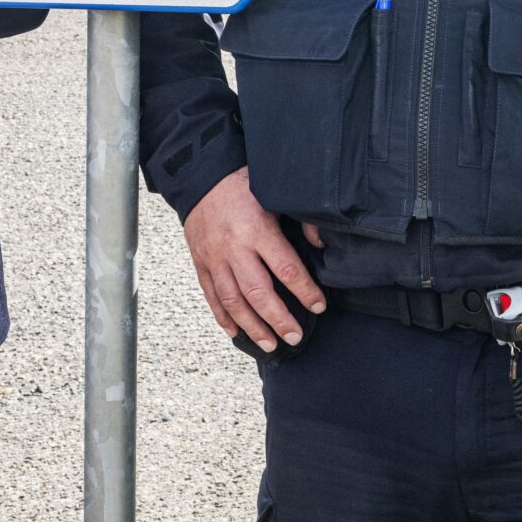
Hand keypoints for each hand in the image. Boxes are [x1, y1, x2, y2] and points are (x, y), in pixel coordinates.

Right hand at [183, 168, 324, 352]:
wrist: (200, 176)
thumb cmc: (243, 183)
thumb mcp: (276, 192)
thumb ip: (302, 218)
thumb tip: (321, 244)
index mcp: (257, 229)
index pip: (286, 269)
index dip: (305, 291)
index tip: (318, 306)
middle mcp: (234, 248)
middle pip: (258, 293)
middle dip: (278, 320)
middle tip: (295, 337)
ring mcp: (214, 258)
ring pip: (233, 301)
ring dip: (252, 327)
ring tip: (270, 345)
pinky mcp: (200, 262)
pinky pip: (211, 295)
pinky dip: (223, 317)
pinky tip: (236, 332)